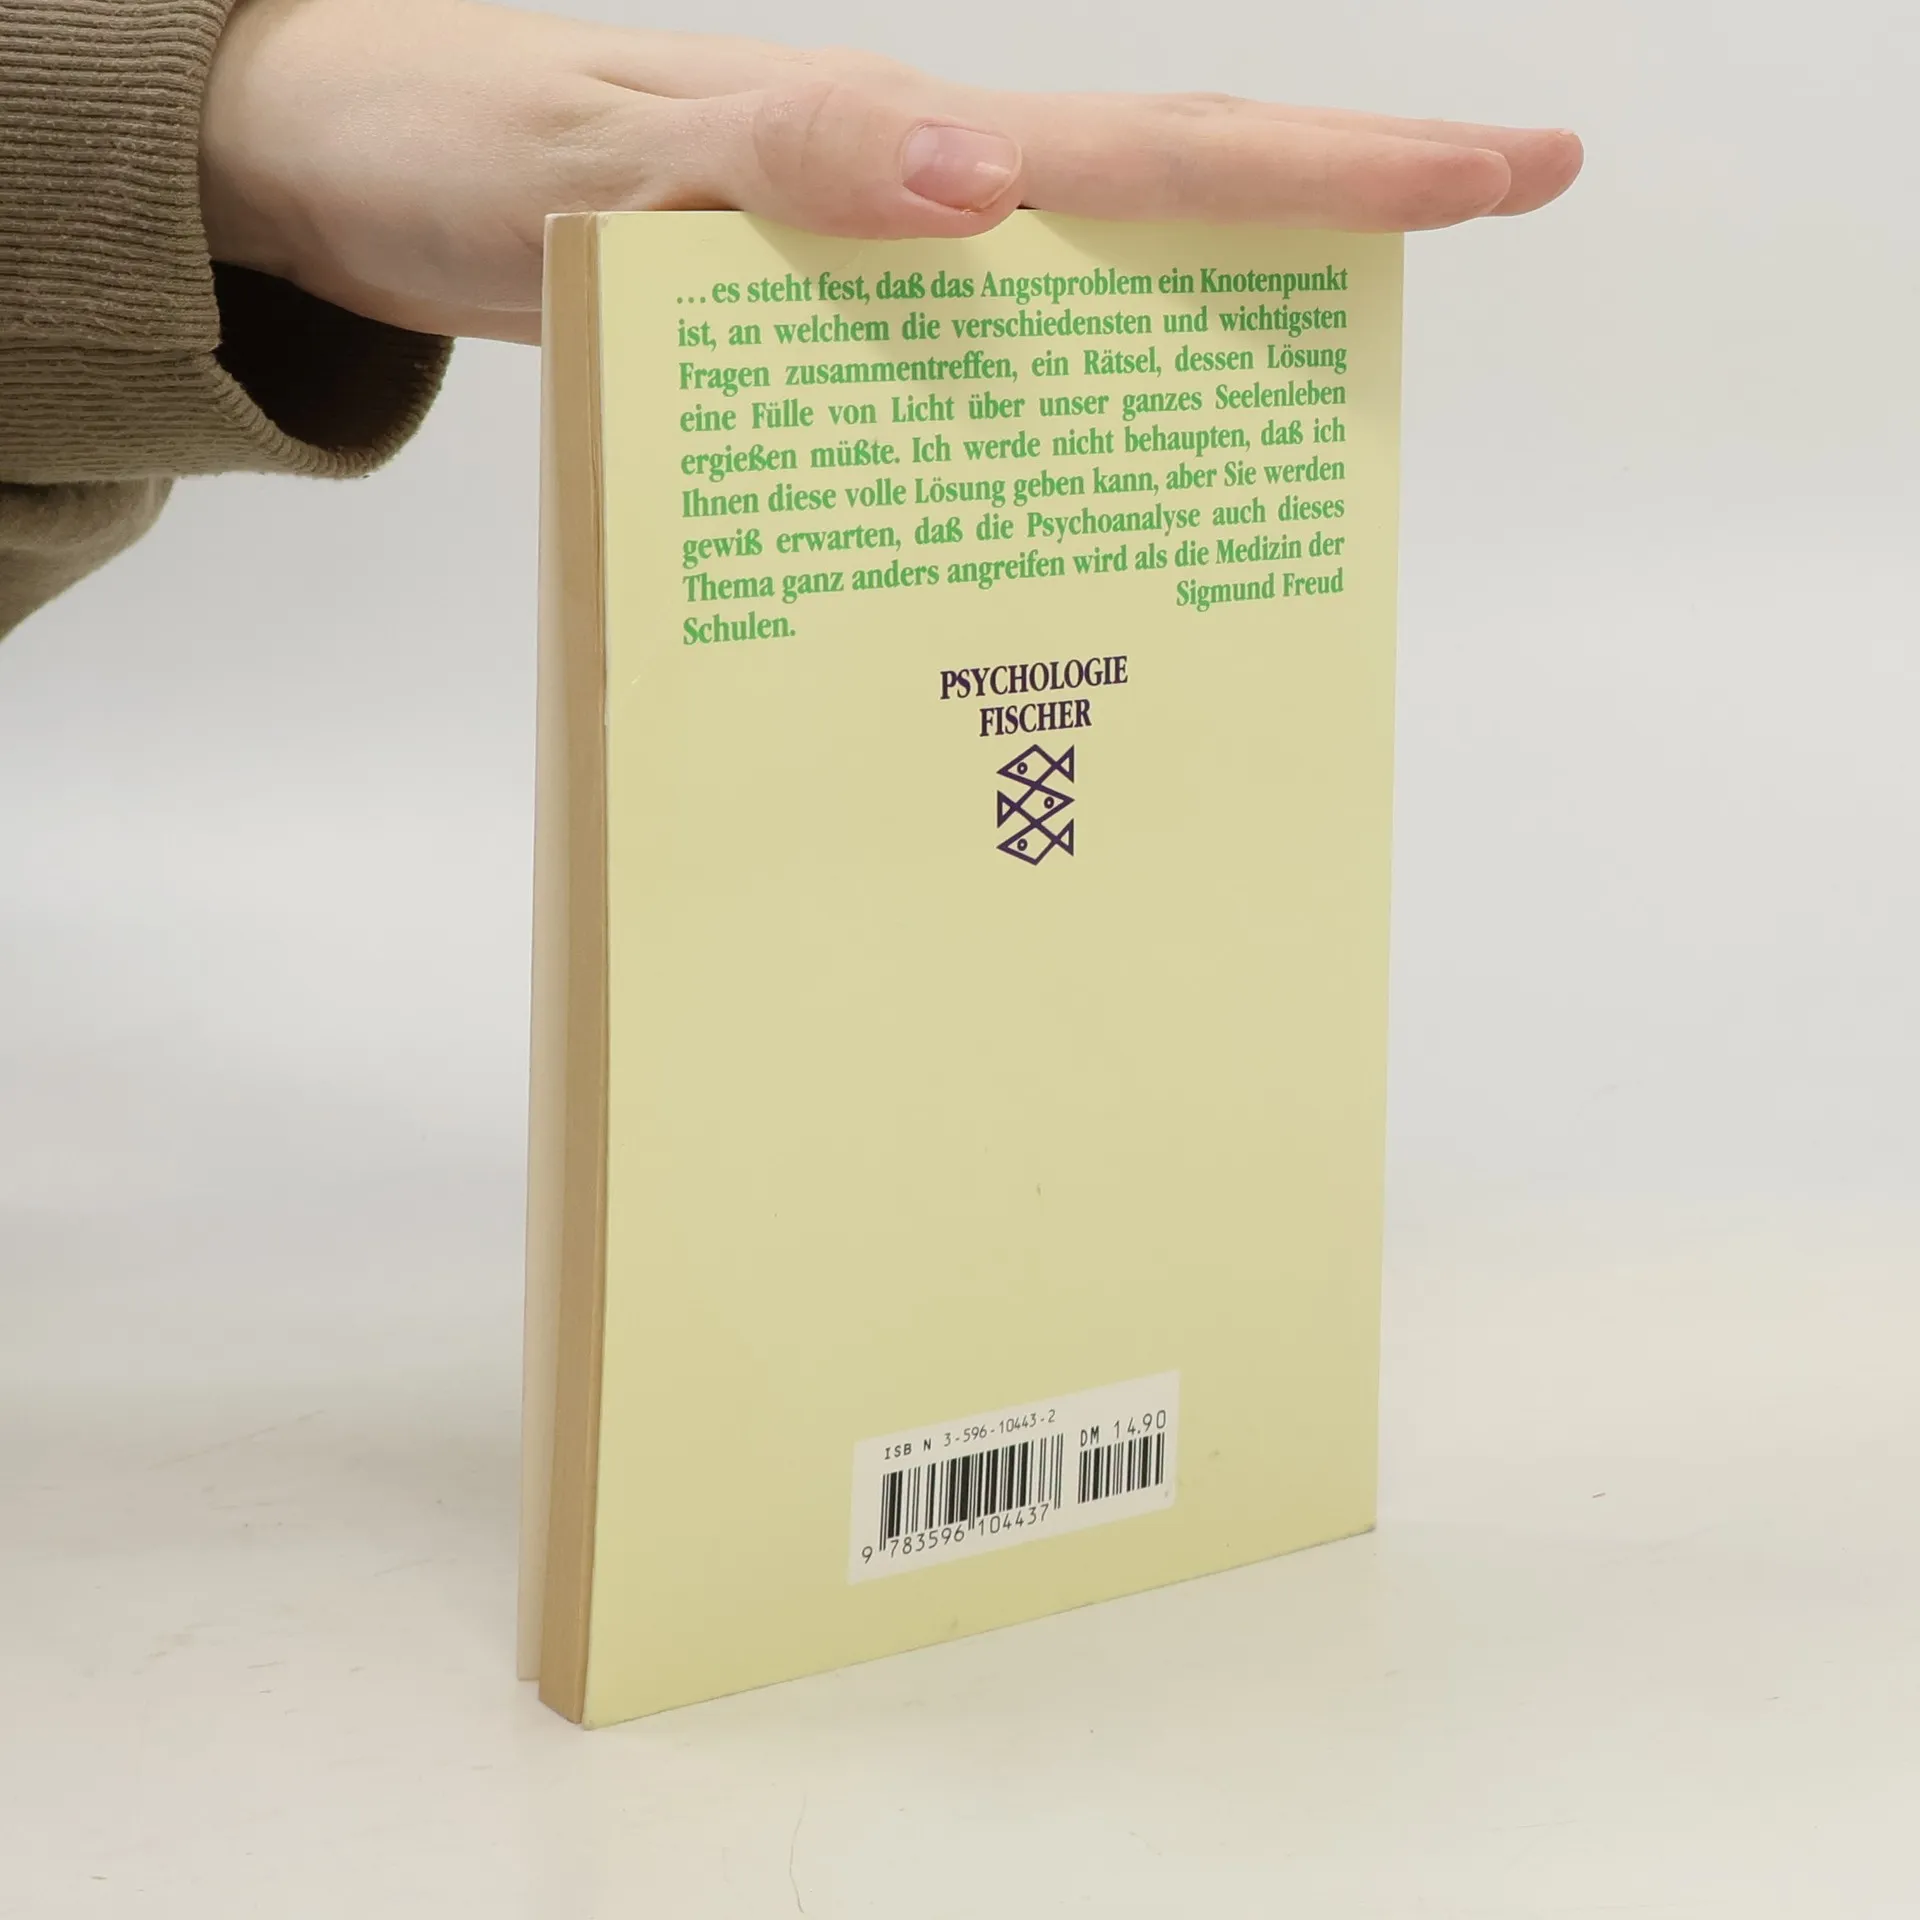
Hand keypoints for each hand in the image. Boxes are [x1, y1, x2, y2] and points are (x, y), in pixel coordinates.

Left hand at [200, 0, 1582, 344]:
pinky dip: (1050, 424)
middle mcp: (914, 210)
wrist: (356, 189)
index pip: (1158, 153)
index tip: (1510, 170)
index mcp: (897, 148)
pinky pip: (973, 380)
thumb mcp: (614, 154)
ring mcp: (876, 279)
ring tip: (1321, 429)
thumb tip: (986, 174)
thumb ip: (789, 158)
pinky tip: (1081, 494)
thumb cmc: (462, 151)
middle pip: (1163, 212)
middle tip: (1489, 237)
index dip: (1341, 165)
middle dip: (1333, 225)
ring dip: (1208, 345)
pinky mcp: (824, 342)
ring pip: (1081, 307)